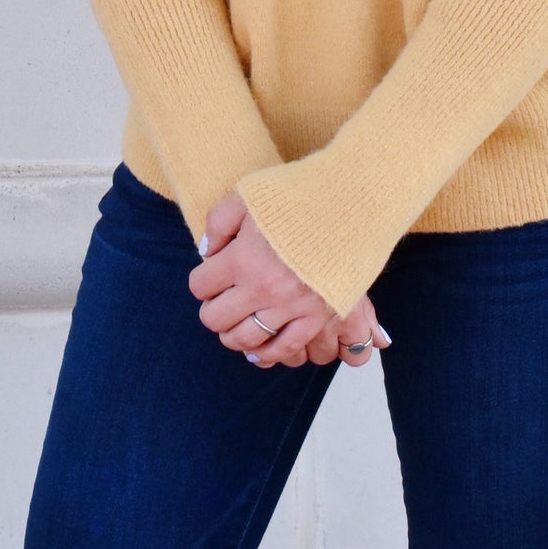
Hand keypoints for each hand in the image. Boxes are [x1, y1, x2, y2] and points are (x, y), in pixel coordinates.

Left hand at [187, 191, 389, 369]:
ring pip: (246, 340)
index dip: (202, 280)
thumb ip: (218, 222)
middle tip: (220, 302)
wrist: (347, 203)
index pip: (200, 286)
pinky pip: (285, 348)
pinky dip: (268, 353)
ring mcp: (289, 306)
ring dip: (234, 336)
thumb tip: (206, 252)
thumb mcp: (247, 195)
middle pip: (217, 319)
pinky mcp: (315, 316)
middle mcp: (261, 288)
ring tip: (236, 325)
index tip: (211, 275)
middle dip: (213, 311)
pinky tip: (260, 348)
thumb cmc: (296, 196)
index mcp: (241, 259)